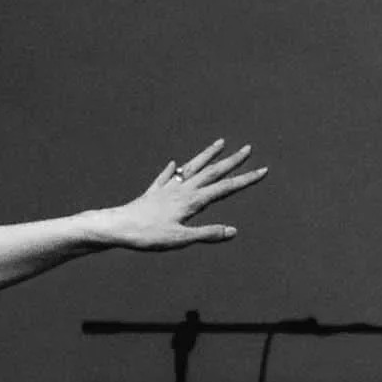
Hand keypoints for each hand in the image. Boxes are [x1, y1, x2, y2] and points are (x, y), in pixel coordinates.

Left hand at [108, 139, 268, 250]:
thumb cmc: (149, 235)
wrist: (118, 227)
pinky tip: (174, 164)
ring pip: (192, 168)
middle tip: (248, 148)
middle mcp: (182, 189)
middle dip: (232, 161)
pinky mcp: (154, 192)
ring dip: (207, 155)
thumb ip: (207, 234)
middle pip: (212, 172)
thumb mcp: (181, 239)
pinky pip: (166, 177)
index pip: (225, 187)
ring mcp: (168, 188)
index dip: (245, 180)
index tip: (263, 170)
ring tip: (220, 142)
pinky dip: (173, 170)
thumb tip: (233, 231)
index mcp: (192, 200)